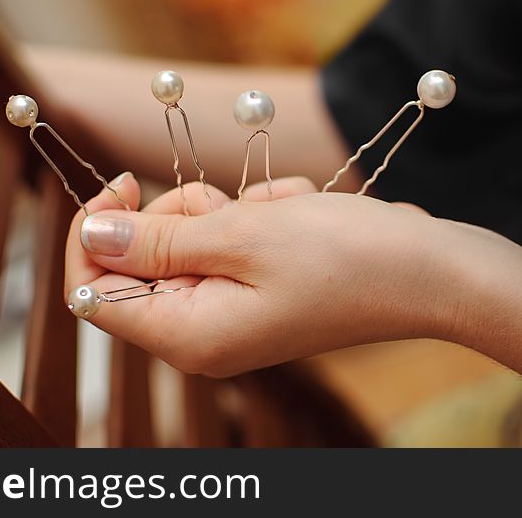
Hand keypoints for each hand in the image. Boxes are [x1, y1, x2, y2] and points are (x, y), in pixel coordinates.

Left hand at [65, 175, 467, 376]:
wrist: (431, 270)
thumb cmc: (343, 256)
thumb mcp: (240, 236)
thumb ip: (156, 240)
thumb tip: (91, 235)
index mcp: (188, 335)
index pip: (92, 293)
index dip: (94, 235)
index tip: (121, 185)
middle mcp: (204, 332)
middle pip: (143, 258)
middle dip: (183, 214)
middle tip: (228, 204)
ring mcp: (234, 308)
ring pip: (190, 236)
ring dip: (233, 208)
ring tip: (283, 210)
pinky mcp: (259, 287)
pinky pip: (232, 235)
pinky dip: (261, 214)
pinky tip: (300, 214)